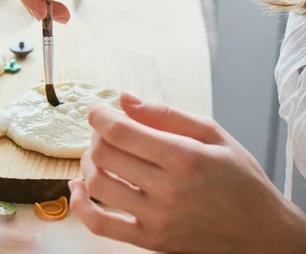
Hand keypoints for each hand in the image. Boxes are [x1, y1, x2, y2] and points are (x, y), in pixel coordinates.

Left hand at [69, 93, 305, 252]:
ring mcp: (157, 219)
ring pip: (98, 185)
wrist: (260, 231)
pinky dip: (81, 204)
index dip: (99, 116)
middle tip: (104, 131)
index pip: (121, 132)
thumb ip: (166, 114)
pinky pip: (100, 225)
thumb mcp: (213, 135)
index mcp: (184, 158)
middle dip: (96, 136)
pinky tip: (79, 187)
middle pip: (105, 155)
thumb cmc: (238, 178)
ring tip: (99, 155)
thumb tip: (124, 99)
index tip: (96, 110)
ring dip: (88, 163)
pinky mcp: (150, 240)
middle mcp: (168, 190)